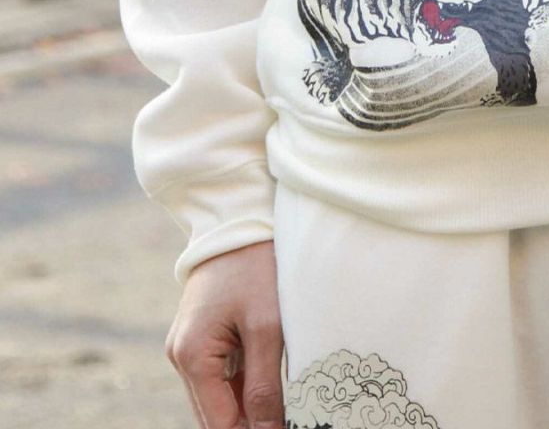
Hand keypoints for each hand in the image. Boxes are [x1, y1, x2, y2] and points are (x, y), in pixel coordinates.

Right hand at [164, 239, 285, 428]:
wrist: (239, 219)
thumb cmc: (255, 267)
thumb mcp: (267, 327)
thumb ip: (265, 387)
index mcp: (191, 357)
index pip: (219, 424)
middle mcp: (181, 357)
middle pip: (215, 415)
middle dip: (248, 423)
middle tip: (287, 421)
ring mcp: (189, 347)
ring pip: (219, 398)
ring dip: (248, 407)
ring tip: (284, 408)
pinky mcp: (202, 338)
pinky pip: (222, 377)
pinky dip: (245, 387)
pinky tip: (272, 387)